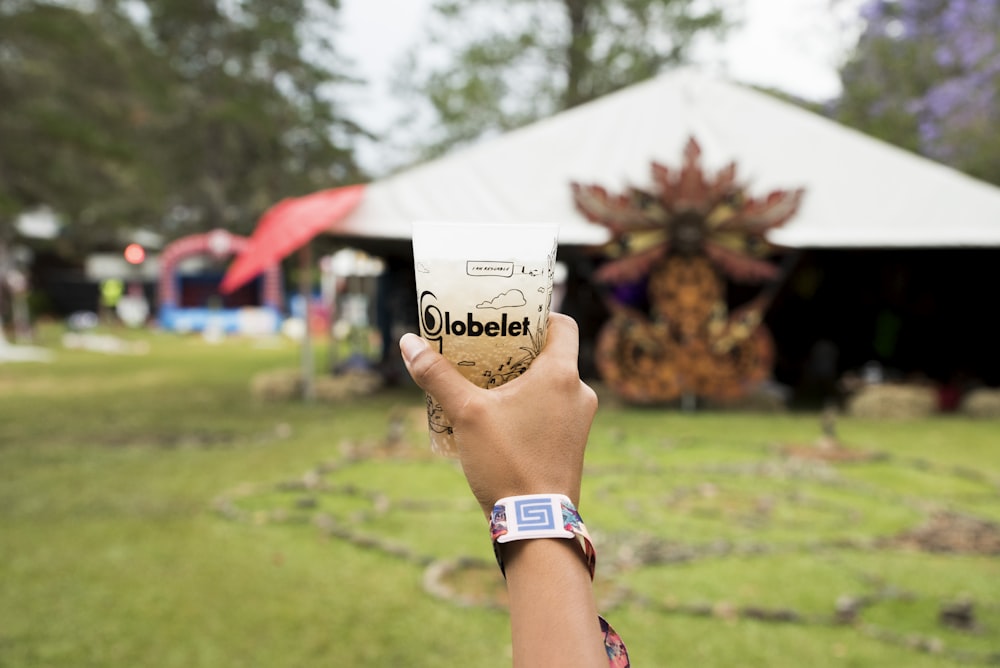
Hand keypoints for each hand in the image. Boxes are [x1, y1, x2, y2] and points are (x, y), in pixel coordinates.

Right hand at [399, 313, 597, 516]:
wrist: (535, 521)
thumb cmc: (507, 462)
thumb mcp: (466, 413)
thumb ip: (438, 375)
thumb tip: (408, 342)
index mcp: (562, 374)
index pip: (563, 324)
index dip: (539, 315)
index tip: (510, 317)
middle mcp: (580, 392)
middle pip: (553, 354)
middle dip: (518, 349)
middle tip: (485, 348)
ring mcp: (580, 420)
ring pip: (552, 384)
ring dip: (523, 379)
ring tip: (486, 382)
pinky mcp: (572, 443)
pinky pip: (553, 409)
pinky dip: (530, 404)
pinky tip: (499, 415)